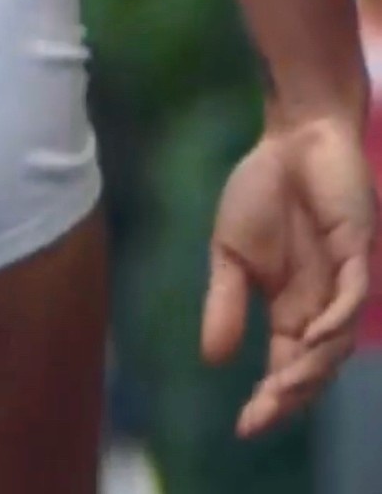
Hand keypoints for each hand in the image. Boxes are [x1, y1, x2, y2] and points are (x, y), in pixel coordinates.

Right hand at [201, 116, 377, 437]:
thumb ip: (226, 303)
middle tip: (261, 415)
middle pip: (315, 366)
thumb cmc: (262, 193)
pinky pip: (354, 298)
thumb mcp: (230, 254)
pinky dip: (337, 323)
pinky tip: (312, 338)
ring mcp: (344, 282)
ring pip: (337, 342)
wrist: (290, 142)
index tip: (244, 427)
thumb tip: (212, 359)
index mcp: (291, 307)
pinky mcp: (359, 252)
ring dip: (313, 368)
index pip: (285, 365)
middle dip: (290, 395)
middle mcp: (322, 304)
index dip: (271, 399)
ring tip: (282, 388)